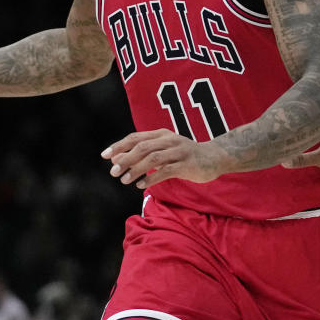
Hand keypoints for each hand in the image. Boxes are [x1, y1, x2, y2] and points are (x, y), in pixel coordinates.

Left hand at [101, 129, 224, 188]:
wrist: (215, 157)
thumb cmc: (185, 154)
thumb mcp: (165, 148)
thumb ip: (145, 152)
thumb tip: (119, 159)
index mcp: (161, 134)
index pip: (136, 137)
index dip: (119, 145)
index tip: (105, 155)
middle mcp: (169, 140)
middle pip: (142, 147)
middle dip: (125, 159)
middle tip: (112, 171)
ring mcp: (178, 151)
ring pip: (153, 158)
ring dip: (136, 169)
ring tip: (124, 180)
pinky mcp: (186, 164)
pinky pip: (166, 171)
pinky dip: (151, 178)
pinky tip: (141, 185)